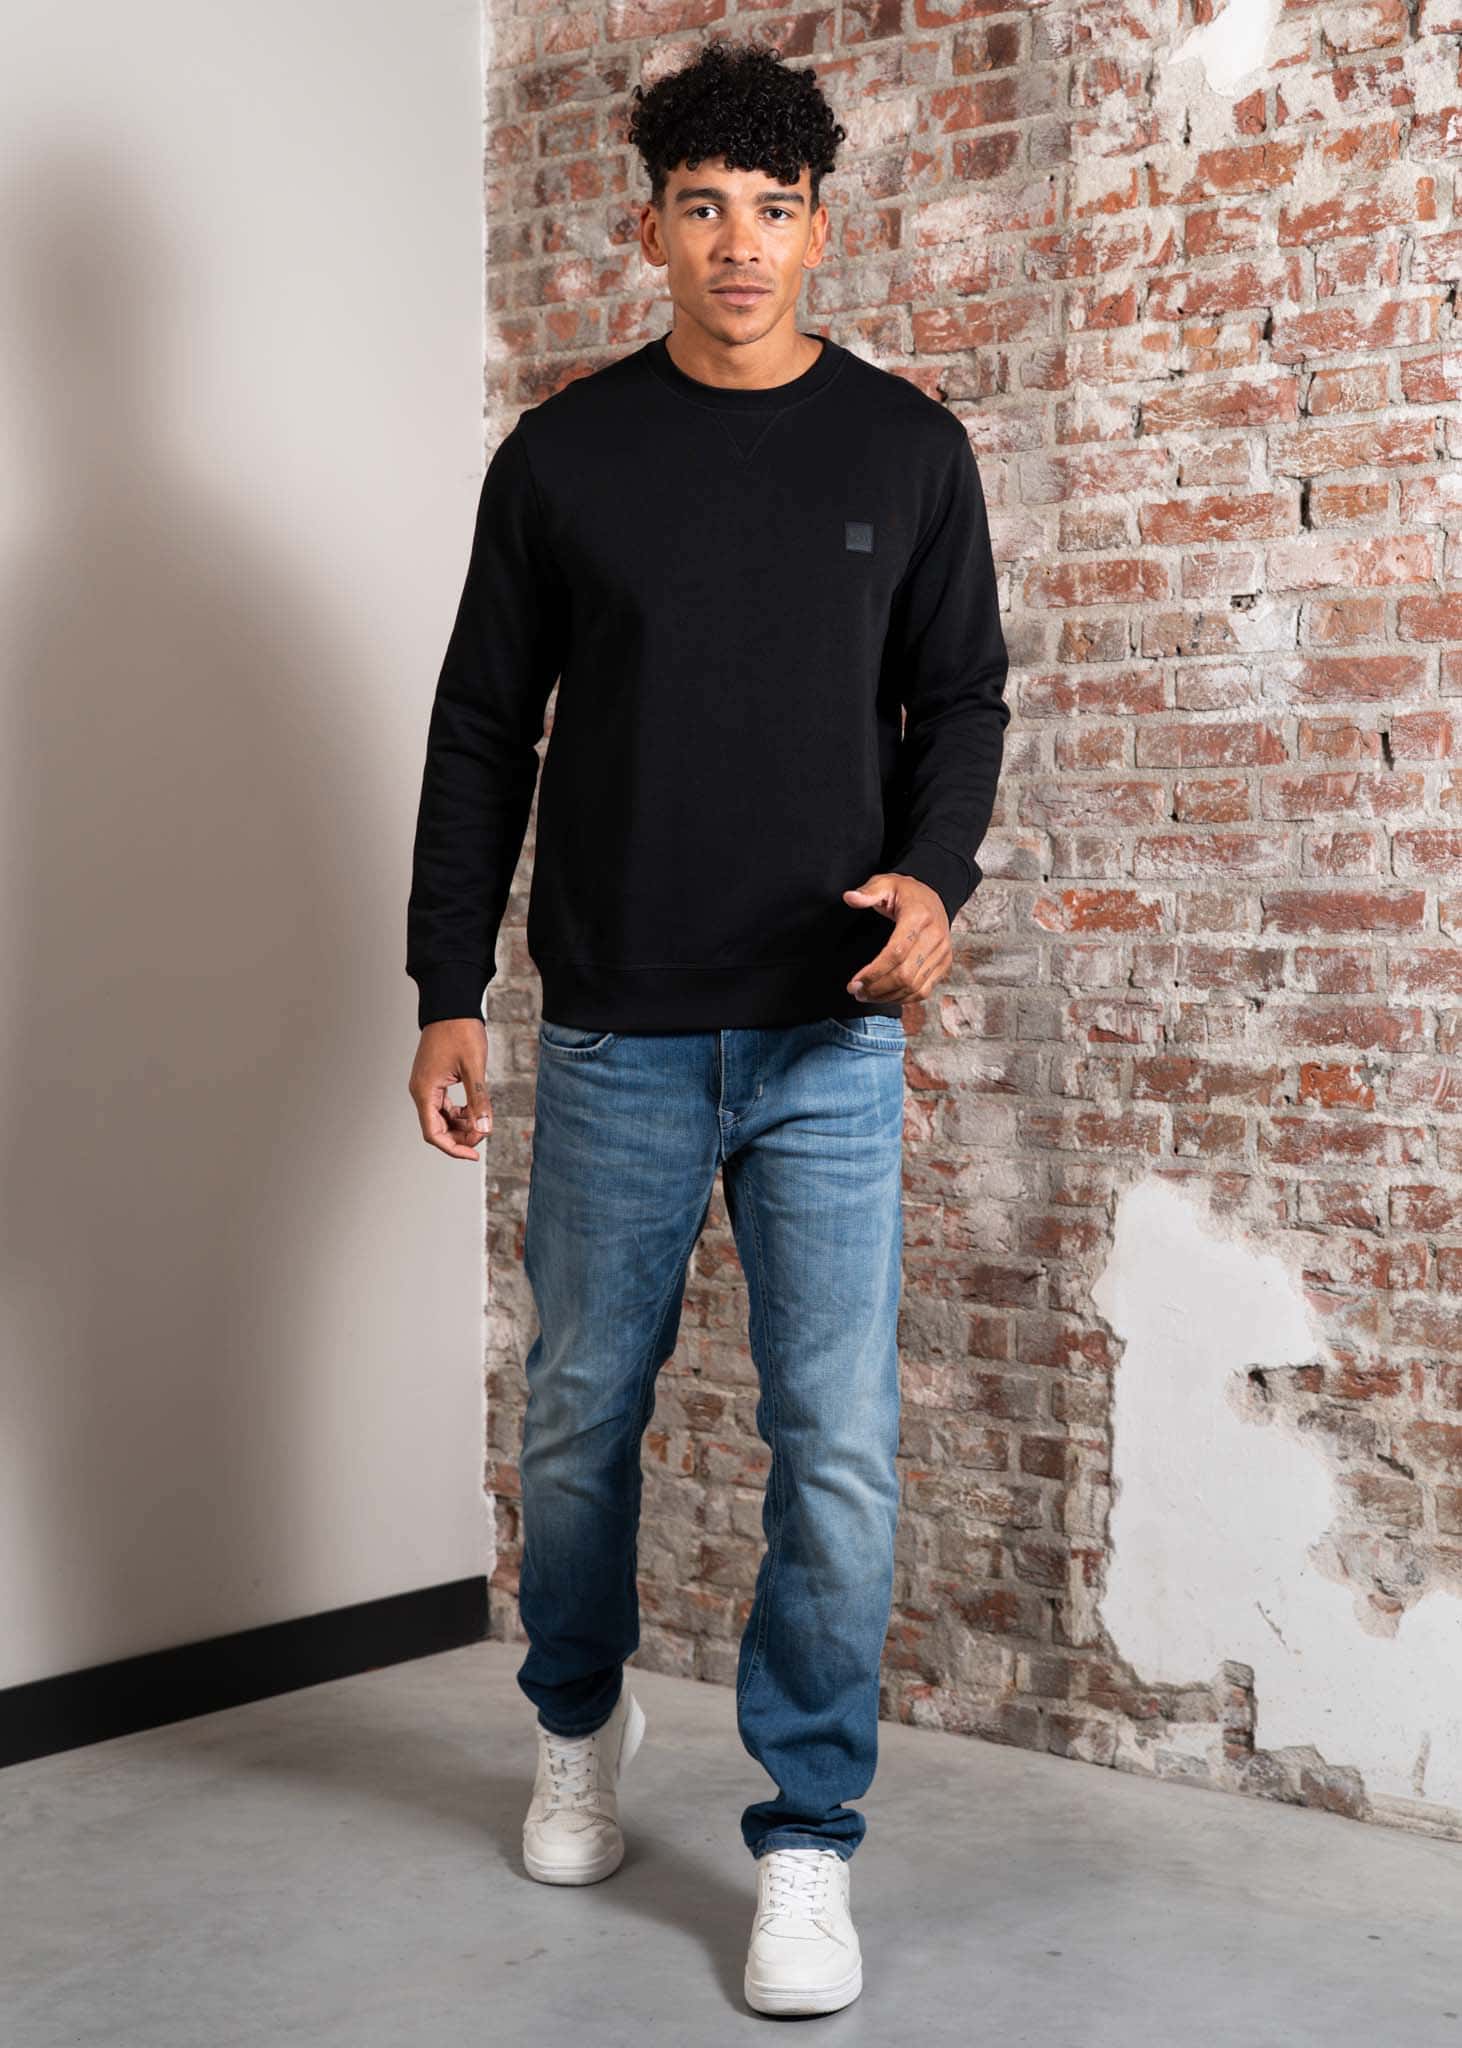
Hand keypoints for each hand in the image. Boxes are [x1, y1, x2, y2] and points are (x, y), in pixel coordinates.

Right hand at [409, 1018, 491, 1159]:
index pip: (434, 1133)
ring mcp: (426, 1085)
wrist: (451, 1006)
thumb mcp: (474, 1067)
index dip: (454, 1148)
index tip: (474, 1154)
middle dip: (460, 1136)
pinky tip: (475, 1110)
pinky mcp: (434, 1079)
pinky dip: (459, 1112)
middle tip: (484, 1133)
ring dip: (461, 1125)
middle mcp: (421, 1091)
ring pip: (441, 1118)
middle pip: (437, 1128)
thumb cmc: (460, 1031)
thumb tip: (484, 1128)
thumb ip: (478, 1100)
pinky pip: (444, 1105)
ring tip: (482, 1121)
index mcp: (425, 1091)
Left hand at [842, 872, 951, 1002]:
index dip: (874, 972)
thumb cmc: (905, 892)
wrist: (932, 897)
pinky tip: (885, 996)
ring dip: (887, 996)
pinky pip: (924, 990)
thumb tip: (849, 898)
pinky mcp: (944, 964)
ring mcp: (942, 952)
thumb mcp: (885, 883)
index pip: (896, 952)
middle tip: (856, 991)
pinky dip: (903, 998)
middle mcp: (935, 936)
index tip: (855, 982)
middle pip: (905, 974)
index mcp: (919, 916)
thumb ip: (868, 892)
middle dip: (877, 988)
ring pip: (914, 986)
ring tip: (866, 995)